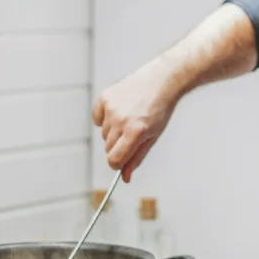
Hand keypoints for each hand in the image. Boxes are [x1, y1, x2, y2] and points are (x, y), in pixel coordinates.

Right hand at [93, 58, 181, 181]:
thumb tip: (125, 177)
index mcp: (136, 132)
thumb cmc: (159, 110)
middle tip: (132, 135)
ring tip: (130, 118)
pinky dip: (105, 118)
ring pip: (103, 133)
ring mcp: (112, 107)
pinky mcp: (105, 97)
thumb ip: (137, 158)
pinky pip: (97, 118)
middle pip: (108, 148)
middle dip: (118, 146)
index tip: (120, 163)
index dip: (116, 165)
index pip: (114, 159)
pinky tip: (119, 110)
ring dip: (113, 131)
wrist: (161, 80)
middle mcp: (121, 120)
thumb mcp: (152, 136)